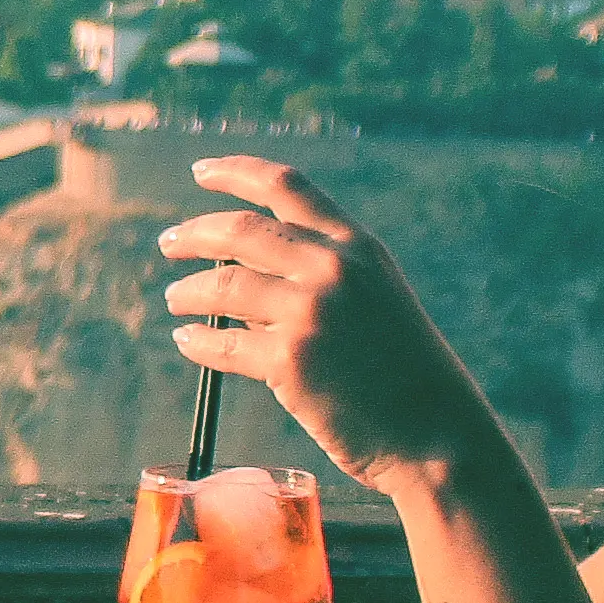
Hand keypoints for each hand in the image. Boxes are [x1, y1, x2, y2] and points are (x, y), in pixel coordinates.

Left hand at [160, 155, 499, 490]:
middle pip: (239, 230)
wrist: (435, 431)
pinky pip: (223, 343)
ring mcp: (310, 313)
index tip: (201, 171)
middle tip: (168, 244)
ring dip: (188, 292)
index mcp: (357, 246)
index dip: (236, 171)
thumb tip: (239, 277)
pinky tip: (187, 340)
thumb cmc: (404, 372)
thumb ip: (319, 276)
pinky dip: (197, 341)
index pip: (286, 186)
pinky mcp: (290, 361)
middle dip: (194, 234)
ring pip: (222, 287)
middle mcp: (333, 268)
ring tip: (175, 300)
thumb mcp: (375, 299)